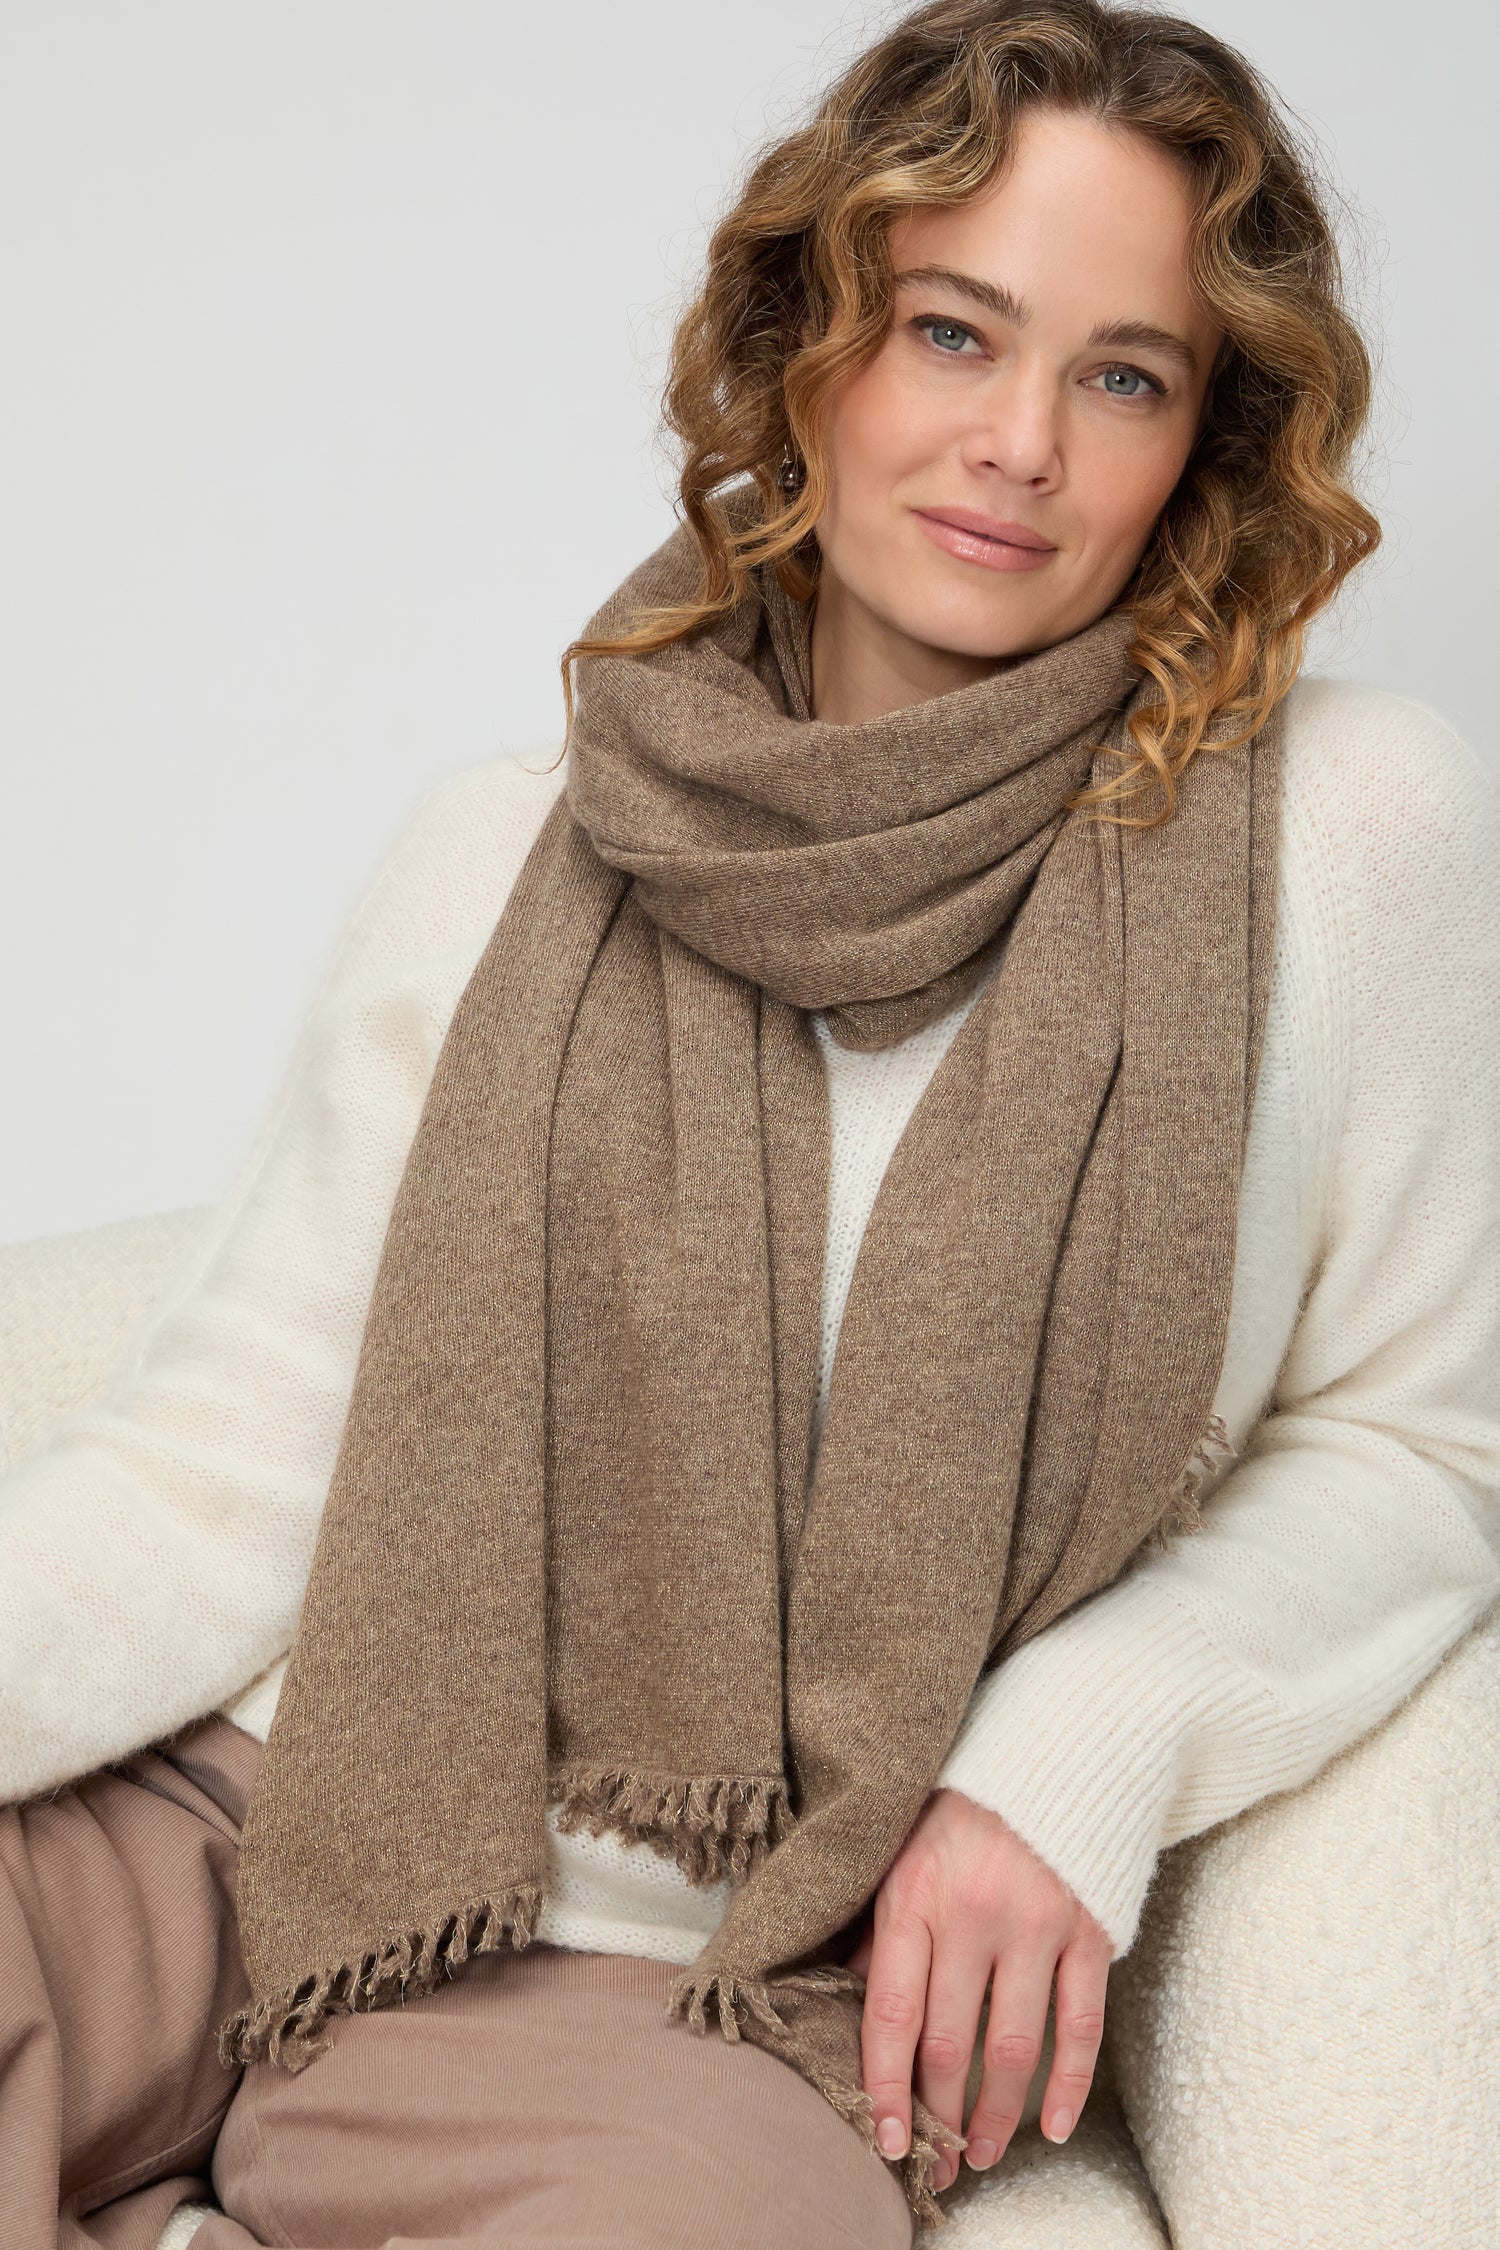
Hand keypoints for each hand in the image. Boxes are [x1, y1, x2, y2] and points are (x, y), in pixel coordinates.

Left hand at [845, 1787, 1112, 2189]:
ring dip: (995, 2117)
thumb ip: (879, 1925)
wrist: (1054, 1746)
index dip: (886, 2087)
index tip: (886, 2140)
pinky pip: (1080, 2026)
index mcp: (915, 1897)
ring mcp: (1036, 1925)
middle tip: (932, 2166)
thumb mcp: (900, 1852)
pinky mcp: (1089, 1930)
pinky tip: (1053, 2126)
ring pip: (1013, 2049)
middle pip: (950, 2044)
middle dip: (938, 2118)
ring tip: (979, 2154)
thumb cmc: (961, 1805)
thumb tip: (850, 1996)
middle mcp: (973, 1915)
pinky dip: (1069, 2085)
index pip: (892, 2014)